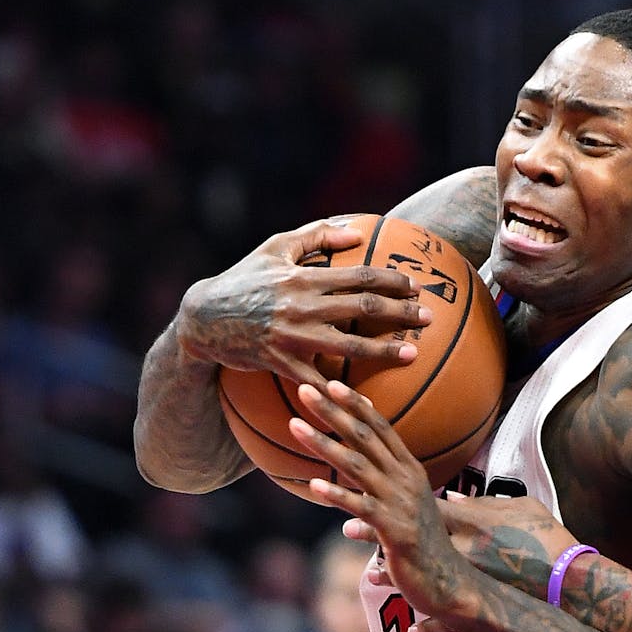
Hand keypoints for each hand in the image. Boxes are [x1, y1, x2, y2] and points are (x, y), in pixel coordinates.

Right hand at [177, 218, 429, 386]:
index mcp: (303, 277)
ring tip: (413, 354)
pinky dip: (344, 390)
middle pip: (363, 309)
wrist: (203, 319)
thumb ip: (316, 236)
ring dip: (385, 350)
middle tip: (428, 317)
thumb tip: (357, 233)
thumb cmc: (244, 279)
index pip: (359, 276)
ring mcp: (292, 336)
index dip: (392, 281)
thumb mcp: (275, 248)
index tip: (416, 287)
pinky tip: (371, 399)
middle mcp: (301, 306)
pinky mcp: (282, 363)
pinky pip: (319, 378)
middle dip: (400, 312)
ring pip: (349, 345)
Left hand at [288, 380, 475, 624]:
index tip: (331, 383)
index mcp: (410, 471)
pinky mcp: (395, 529)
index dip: (356, 404)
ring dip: (324, 443)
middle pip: (366, 438)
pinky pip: (361, 507)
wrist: (451, 584)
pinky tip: (312, 486)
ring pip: (358, 466)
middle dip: (334, 411)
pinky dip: (337, 495)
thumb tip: (348, 526)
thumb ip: (376, 515)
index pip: (381, 428)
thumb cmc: (424, 552)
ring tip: (295, 426)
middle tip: (305, 389)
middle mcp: (407, 480)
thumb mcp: (402, 522)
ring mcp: (401, 503)